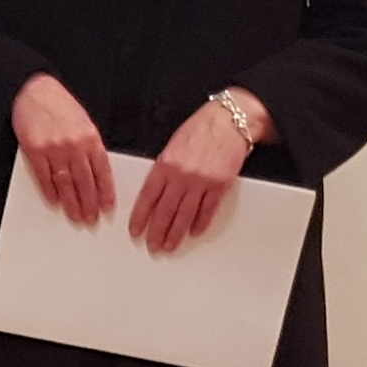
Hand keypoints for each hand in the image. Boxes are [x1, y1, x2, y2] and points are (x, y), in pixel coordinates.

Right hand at [10, 73, 113, 225]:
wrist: (36, 91)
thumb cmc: (60, 106)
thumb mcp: (84, 123)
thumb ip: (90, 147)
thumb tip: (96, 175)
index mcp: (90, 138)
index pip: (102, 171)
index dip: (105, 192)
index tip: (107, 208)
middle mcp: (74, 145)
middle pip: (85, 181)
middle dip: (89, 203)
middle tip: (91, 219)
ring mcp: (54, 148)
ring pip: (66, 182)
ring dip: (72, 203)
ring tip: (76, 216)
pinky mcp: (35, 150)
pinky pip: (44, 176)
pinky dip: (50, 191)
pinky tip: (55, 202)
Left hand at [131, 95, 267, 253]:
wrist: (229, 121)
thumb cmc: (201, 129)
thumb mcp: (172, 146)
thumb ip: (163, 169)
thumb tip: (156, 192)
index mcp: (165, 164)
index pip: (148, 197)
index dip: (141, 217)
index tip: (136, 230)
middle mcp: (181, 175)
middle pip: (165, 211)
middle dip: (157, 231)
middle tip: (153, 245)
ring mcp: (201, 182)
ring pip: (185, 215)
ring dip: (176, 233)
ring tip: (170, 245)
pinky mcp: (220, 186)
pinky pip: (208, 210)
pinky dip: (200, 223)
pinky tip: (194, 233)